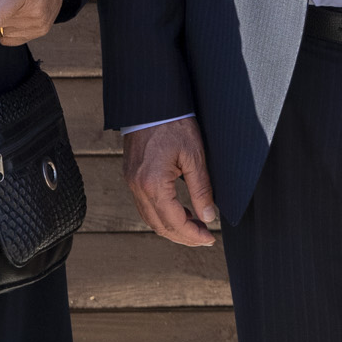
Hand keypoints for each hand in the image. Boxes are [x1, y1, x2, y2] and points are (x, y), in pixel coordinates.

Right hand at [124, 116, 222, 246]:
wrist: (151, 102)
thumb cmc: (174, 123)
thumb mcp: (194, 155)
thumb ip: (201, 189)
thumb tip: (209, 217)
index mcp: (154, 184)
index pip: (174, 222)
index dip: (193, 235)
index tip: (210, 238)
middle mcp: (138, 188)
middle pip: (160, 226)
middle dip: (183, 236)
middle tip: (204, 238)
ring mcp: (131, 183)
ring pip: (150, 218)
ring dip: (172, 227)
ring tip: (195, 227)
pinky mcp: (131, 176)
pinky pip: (145, 205)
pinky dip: (162, 214)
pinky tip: (179, 211)